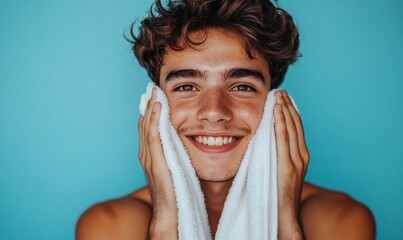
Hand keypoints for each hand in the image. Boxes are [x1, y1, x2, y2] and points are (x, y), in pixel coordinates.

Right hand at [138, 88, 177, 238]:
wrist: (171, 212)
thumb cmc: (176, 192)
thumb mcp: (175, 167)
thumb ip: (175, 154)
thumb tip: (185, 142)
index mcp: (151, 155)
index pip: (148, 127)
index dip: (152, 111)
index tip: (157, 95)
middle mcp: (146, 154)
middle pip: (144, 123)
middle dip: (149, 105)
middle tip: (153, 88)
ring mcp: (149, 158)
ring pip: (147, 126)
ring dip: (151, 108)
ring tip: (155, 91)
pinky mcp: (156, 162)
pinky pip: (153, 136)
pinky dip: (154, 120)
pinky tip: (159, 107)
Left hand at [274, 90, 309, 239]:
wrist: (284, 215)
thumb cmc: (279, 193)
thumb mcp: (281, 170)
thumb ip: (279, 156)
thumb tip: (268, 142)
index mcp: (302, 156)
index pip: (297, 128)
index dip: (291, 111)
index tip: (284, 98)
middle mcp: (302, 156)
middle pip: (295, 125)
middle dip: (288, 106)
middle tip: (280, 91)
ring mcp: (297, 161)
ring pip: (290, 128)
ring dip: (284, 109)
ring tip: (278, 95)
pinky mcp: (287, 167)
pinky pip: (283, 139)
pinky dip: (280, 123)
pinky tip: (276, 110)